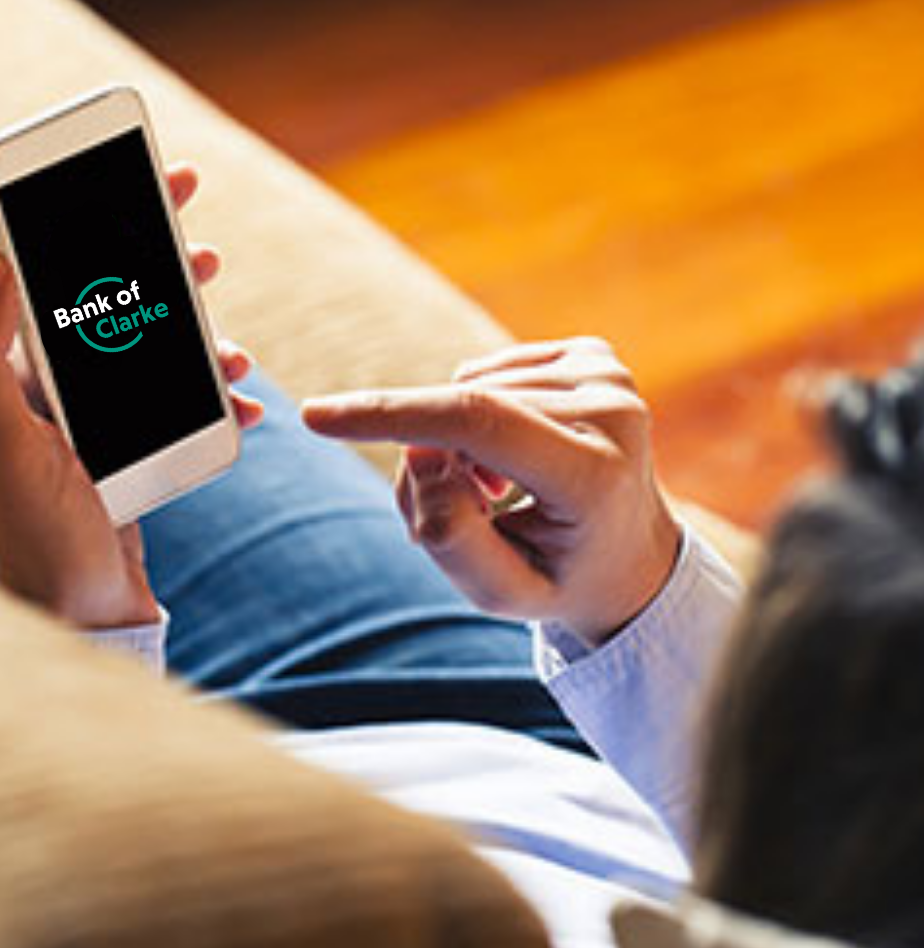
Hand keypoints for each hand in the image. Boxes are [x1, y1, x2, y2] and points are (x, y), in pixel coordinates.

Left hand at [0, 164, 262, 629]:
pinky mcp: (137, 461)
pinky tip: (249, 408)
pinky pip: (186, 414)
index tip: (145, 187)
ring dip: (203, 345)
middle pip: (121, 313)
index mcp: (24, 379)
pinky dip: (221, 405)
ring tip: (236, 349)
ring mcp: (103, 429)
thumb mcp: (4, 442)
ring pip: (162, 362)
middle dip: (165, 276)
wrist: (76, 619)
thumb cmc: (35, 538)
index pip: (62, 281)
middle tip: (203, 248)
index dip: (102, 226)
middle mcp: (61, 397)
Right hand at [302, 338, 679, 643]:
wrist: (631, 554)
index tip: (317, 416)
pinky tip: (517, 456)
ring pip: (470, 390)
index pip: (476, 423)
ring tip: (499, 493)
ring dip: (457, 442)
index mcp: (597, 475)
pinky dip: (480, 416)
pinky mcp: (595, 355)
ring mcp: (609, 375)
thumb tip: (418, 449)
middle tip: (468, 511)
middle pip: (463, 413)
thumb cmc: (560, 578)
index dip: (391, 415)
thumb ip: (447, 533)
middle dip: (430, 459)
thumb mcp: (500, 592)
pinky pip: (489, 374)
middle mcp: (613, 410)